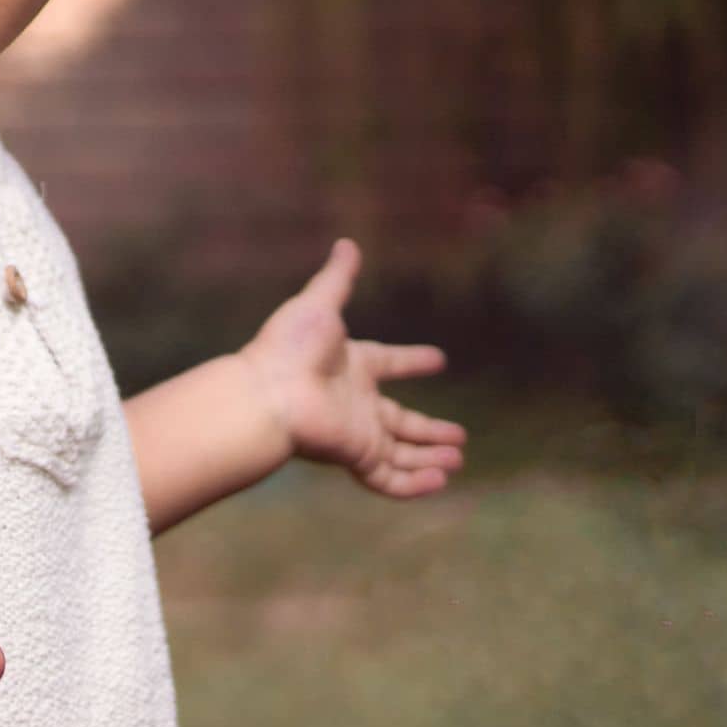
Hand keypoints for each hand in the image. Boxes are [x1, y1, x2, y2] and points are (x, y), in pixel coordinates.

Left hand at [239, 238, 467, 497]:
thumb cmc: (287, 348)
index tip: (437, 360)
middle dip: (429, 430)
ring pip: (400, 453)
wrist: (267, 391)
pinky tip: (443, 479)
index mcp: (351, 366)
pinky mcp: (355, 455)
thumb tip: (347, 243)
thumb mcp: (319, 304)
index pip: (388, 363)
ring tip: (458, 459)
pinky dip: (415, 484)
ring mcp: (356, 431)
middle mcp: (356, 402)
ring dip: (429, 457)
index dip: (411, 362)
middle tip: (460, 436)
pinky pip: (389, 478)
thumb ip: (338, 278)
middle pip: (401, 421)